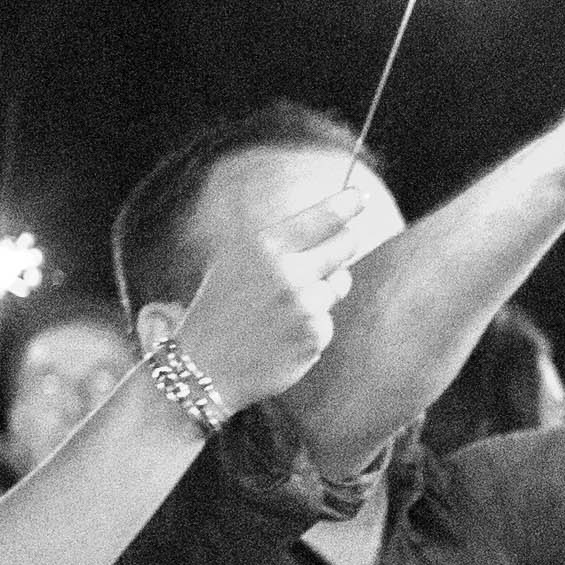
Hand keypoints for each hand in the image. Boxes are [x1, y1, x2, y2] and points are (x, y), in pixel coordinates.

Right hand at [157, 181, 378, 418]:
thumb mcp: (236, 261)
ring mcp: (304, 306)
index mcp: (265, 246)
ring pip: (339, 284)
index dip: (347, 204)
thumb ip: (279, 244)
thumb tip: (331, 226)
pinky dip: (312, 325)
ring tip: (288, 304)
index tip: (361, 196)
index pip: (322, 218)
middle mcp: (288, 272)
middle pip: (344, 245)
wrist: (203, 367)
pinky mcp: (315, 337)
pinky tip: (283, 334)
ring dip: (324, 289)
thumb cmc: (220, 310)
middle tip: (341, 245)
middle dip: (346, 243)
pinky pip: (327, 320)